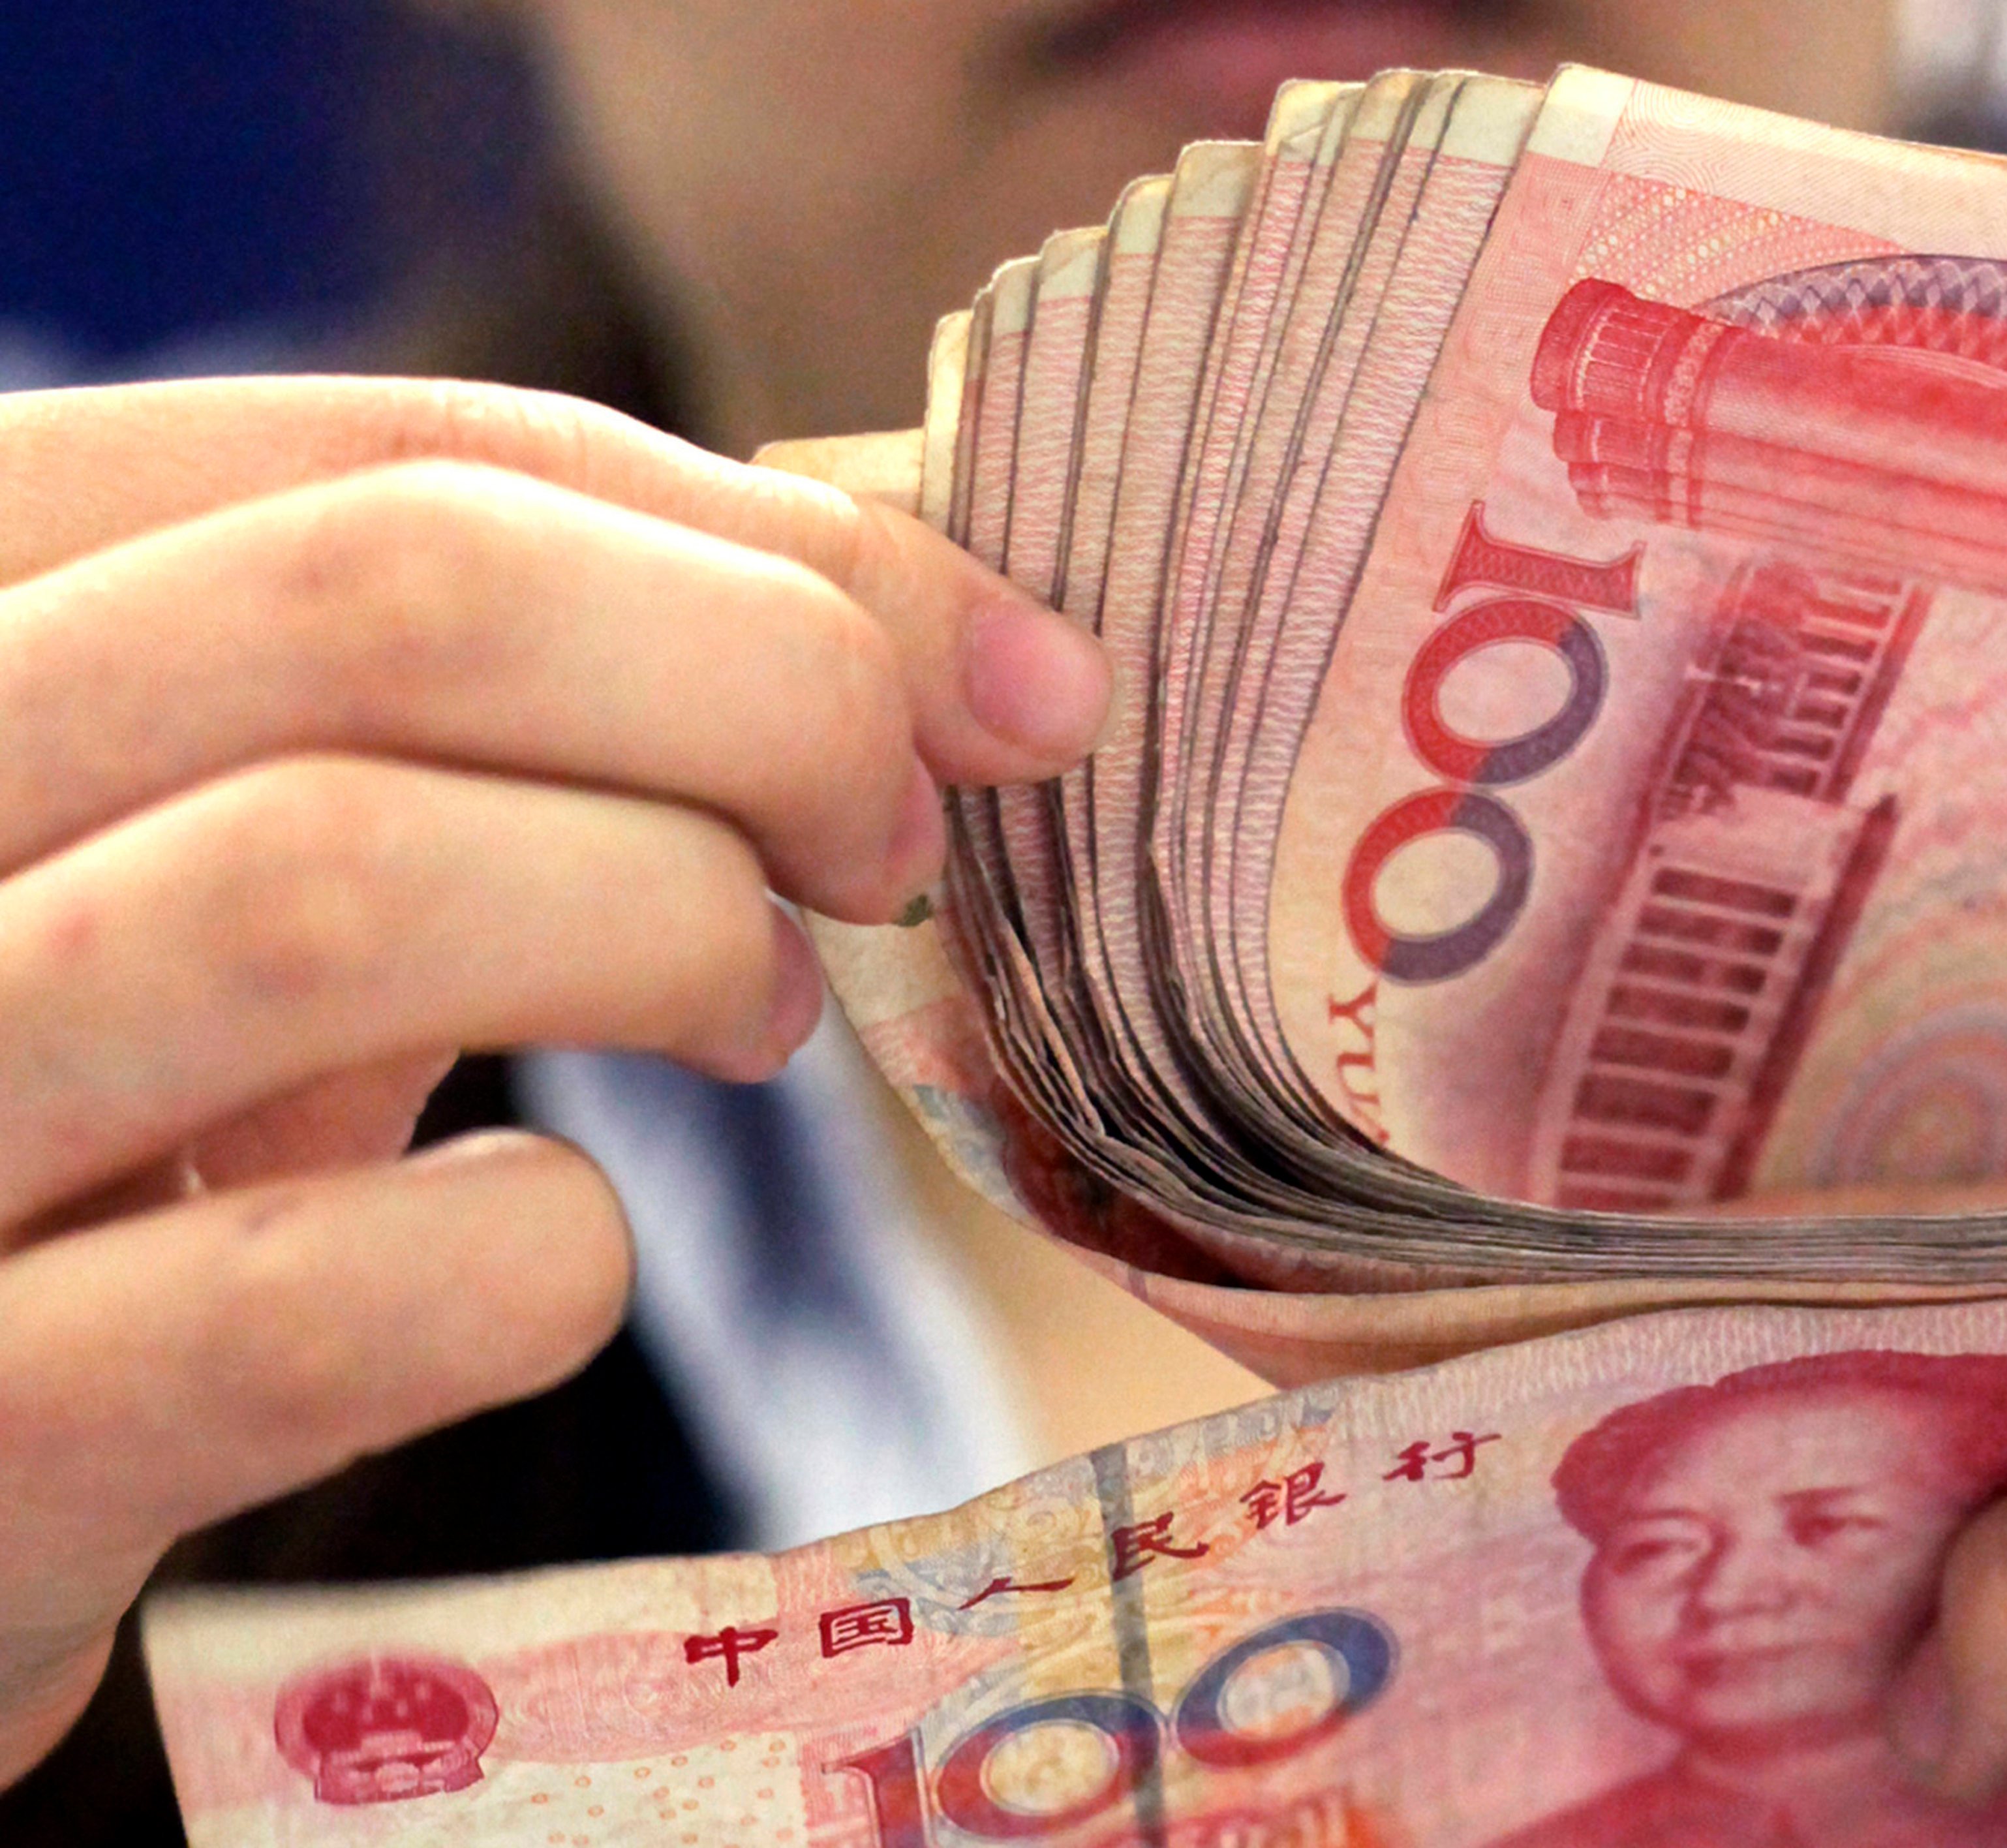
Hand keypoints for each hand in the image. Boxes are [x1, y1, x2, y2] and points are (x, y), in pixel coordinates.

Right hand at [0, 376, 1110, 1787]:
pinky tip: (552, 1256)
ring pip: (336, 889)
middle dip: (763, 695)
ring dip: (663, 932)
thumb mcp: (227, 823)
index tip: (1016, 679)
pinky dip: (528, 1259)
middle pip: (390, 600)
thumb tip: (950, 634)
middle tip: (894, 846)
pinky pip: (307, 1301)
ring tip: (754, 1012)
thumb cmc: (103, 1100)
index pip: (392, 461)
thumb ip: (489, 696)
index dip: (776, 550)